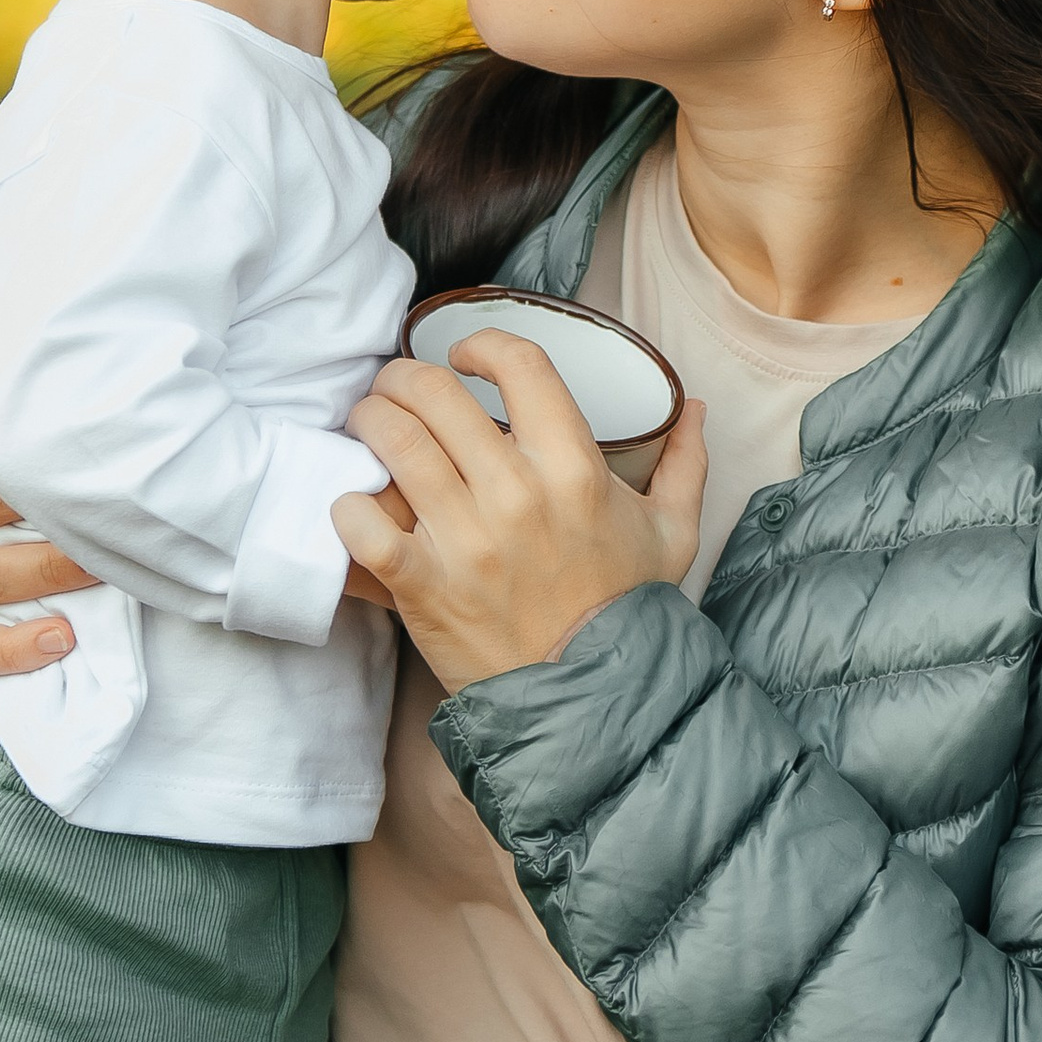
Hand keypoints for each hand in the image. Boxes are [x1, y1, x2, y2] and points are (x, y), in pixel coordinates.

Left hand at [334, 337, 705, 692]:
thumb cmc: (626, 611)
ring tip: (369, 424)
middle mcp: (516, 495)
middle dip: (403, 377)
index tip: (465, 354)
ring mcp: (465, 540)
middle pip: (436, 394)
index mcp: (574, 469)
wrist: (591, 699)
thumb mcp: (673, 534)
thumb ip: (684, 465)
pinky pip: (362, 525)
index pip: (521, 365)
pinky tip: (353, 504)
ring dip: (371, 420)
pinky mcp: (423, 586)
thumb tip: (695, 410)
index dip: (483, 342)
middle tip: (396, 387)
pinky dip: (346, 507)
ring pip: (394, 442)